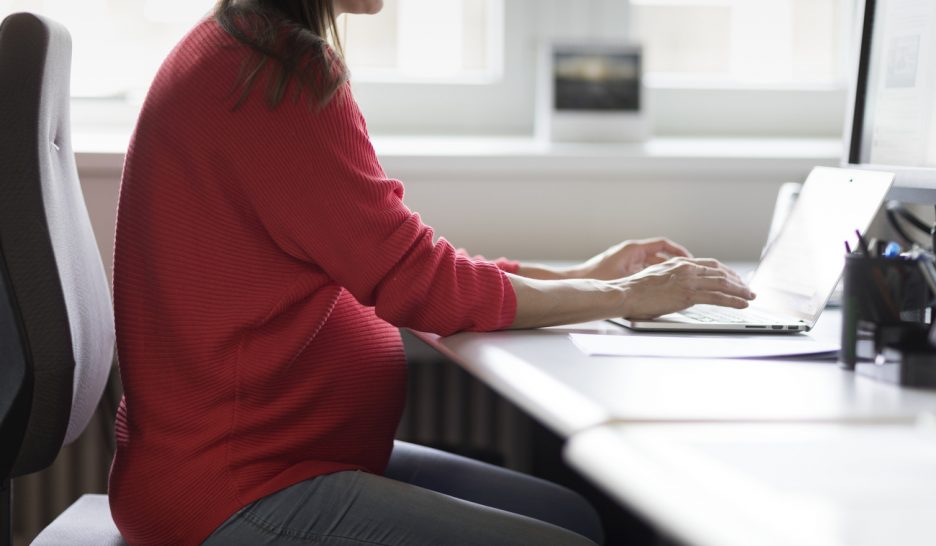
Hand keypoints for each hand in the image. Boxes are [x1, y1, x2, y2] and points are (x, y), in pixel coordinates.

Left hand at [575, 238, 691, 279]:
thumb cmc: (597, 277)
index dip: (678, 251)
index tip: (690, 260)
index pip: (662, 244)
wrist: (578, 280)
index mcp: (633, 249)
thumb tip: (665, 281)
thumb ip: (645, 278)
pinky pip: (644, 271)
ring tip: (679, 281)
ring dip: (665, 271)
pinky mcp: (624, 270)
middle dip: (674, 263)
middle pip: (659, 255)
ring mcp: (628, 261)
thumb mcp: (625, 277)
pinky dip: (654, 277)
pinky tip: (661, 288)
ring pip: (652, 264)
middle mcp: (631, 252)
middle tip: (689, 273)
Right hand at [616, 257, 754, 319]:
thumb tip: (678, 287)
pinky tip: (742, 304)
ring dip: (740, 291)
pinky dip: (733, 300)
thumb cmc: (634, 289)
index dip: (726, 272)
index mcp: (678, 263)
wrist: (624, 293)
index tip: (734, 278)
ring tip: (750, 297)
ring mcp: (687, 281)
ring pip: (722, 283)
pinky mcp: (687, 295)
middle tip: (747, 288)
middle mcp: (686, 268)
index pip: (710, 265)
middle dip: (737, 281)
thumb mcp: (655, 276)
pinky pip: (717, 297)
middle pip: (720, 272)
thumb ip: (671, 278)